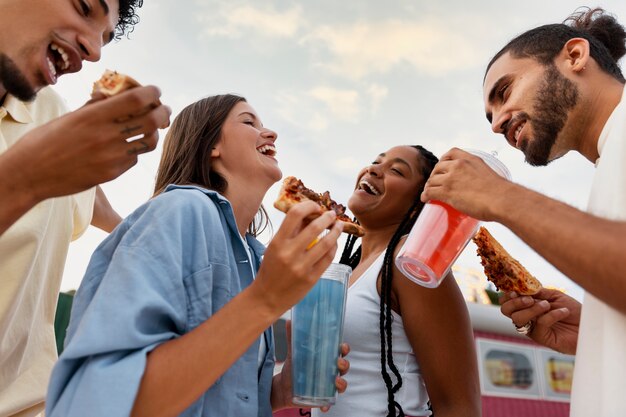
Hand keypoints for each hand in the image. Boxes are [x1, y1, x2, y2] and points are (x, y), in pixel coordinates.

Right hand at [9, 85, 170, 200]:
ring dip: (154, 133)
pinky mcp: (112, 174)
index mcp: (93, 116)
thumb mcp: (69, 117)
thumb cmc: (45, 141)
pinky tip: (127, 147)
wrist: (30, 175)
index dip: (152, 93)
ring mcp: (111, 157)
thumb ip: (95, 107)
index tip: (156, 91)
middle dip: (163, 112)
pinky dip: (135, 151)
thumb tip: (116, 94)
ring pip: (148, 142)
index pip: (136, 100)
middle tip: (164, 109)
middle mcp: (106, 136)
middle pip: (151, 121)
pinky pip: (134, 159)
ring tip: (151, 129)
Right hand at [254, 201, 342, 314]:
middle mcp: (289, 253)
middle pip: (314, 227)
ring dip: (335, 231)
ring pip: (326, 243)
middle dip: (327, 217)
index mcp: (277, 242)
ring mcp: (301, 267)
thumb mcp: (274, 248)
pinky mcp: (311, 278)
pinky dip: (334, 248)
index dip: (309, 206)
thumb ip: (290, 232)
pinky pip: (328, 258)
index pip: (295, 214)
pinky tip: (334, 243)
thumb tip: (310, 215)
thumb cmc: (270, 270)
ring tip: (338, 226)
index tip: (315, 206)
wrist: (267, 298)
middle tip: (332, 214)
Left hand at [272, 320, 349, 411]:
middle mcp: (330, 371)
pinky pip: (329, 402)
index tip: (343, 347)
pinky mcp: (322, 397)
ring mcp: (327, 385)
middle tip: (338, 362)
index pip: (341, 352)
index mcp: (327, 358)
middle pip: (344, 367)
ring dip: (342, 383)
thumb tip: (291, 320)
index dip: (345, 349)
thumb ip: (293, 338)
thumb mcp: (294, 352)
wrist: (284, 386)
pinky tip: (324, 407)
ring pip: (341, 384)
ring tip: (336, 381)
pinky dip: (328, 405)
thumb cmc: (295, 366)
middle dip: (345, 364)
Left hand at [420, 147, 514, 220]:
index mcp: (470, 159)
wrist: (502, 200)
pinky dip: (425, 196)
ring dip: (429, 187)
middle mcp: (458, 165)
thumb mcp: (489, 174)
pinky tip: (425, 199)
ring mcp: (451, 178)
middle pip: (438, 168)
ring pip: (432, 181)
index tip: (442, 168)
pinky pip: (429, 192)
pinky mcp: (446, 191)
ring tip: (429, 192)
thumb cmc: (501, 193)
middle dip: (434, 176)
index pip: (451, 153)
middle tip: (435, 184)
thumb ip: (480, 176)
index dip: (443, 160)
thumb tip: (481, 188)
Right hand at [499, 288, 580, 353]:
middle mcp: (527, 318)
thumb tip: (524, 288)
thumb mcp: (555, 296)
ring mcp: (533, 329)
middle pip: (506, 311)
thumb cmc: (573, 311)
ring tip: (547, 305)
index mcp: (527, 306)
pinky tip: (564, 312)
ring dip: (531, 309)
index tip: (517, 290)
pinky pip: (540, 325)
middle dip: (515, 302)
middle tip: (530, 299)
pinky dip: (551, 315)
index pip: (507, 301)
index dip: (507, 295)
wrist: (589, 326)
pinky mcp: (542, 338)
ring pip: (518, 319)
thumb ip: (538, 292)